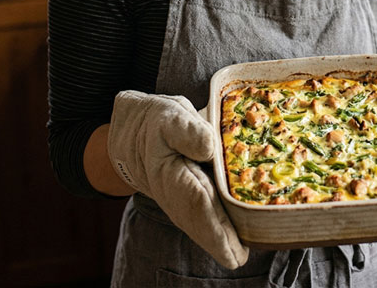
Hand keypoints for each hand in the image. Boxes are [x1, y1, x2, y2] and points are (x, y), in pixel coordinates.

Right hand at [107, 91, 248, 268]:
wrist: (136, 129)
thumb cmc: (159, 121)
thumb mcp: (171, 117)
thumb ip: (187, 131)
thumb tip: (208, 149)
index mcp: (170, 173)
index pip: (197, 204)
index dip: (215, 228)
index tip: (231, 248)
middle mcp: (173, 193)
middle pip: (199, 222)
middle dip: (219, 242)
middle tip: (240, 258)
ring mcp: (177, 199)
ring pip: (198, 224)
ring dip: (217, 240)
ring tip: (238, 254)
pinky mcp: (185, 197)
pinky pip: (200, 217)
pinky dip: (214, 230)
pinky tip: (229, 240)